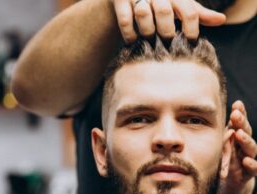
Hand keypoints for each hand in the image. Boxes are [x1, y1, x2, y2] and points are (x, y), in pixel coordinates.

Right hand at [111, 0, 225, 42]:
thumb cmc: (162, 4)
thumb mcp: (181, 6)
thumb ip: (199, 14)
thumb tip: (221, 20)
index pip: (189, 9)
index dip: (192, 27)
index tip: (190, 42)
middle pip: (165, 11)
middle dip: (166, 31)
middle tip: (166, 42)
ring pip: (143, 14)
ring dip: (146, 31)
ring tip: (148, 40)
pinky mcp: (120, 0)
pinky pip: (124, 20)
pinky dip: (129, 33)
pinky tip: (132, 41)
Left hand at [217, 100, 256, 193]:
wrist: (229, 184)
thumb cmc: (222, 162)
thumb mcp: (217, 148)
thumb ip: (215, 136)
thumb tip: (199, 118)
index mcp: (235, 139)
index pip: (238, 124)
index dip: (240, 114)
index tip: (237, 104)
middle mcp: (243, 147)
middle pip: (245, 133)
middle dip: (242, 123)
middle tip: (236, 115)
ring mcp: (246, 160)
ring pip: (251, 149)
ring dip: (246, 141)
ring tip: (239, 134)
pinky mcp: (248, 174)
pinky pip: (253, 169)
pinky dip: (252, 165)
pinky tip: (247, 160)